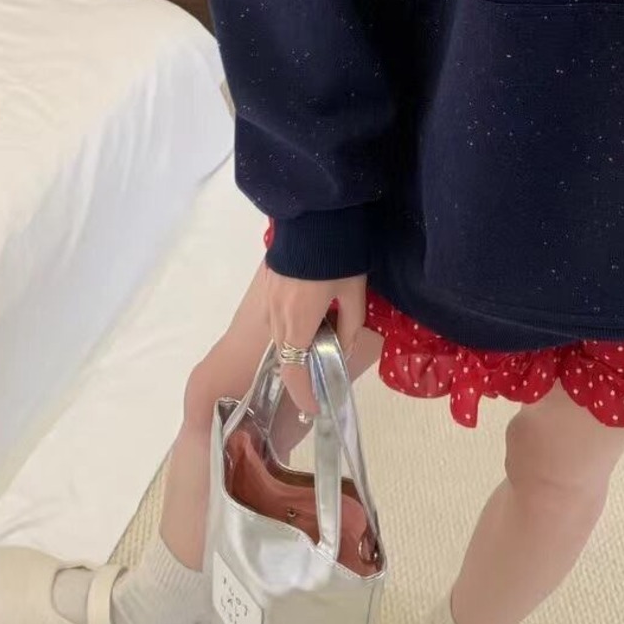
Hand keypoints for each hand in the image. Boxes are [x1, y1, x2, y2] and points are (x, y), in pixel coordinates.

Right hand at [265, 269, 366, 416]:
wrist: (314, 217)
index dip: (303, 393)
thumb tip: (343, 348)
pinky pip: (277, 320)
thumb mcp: (354, 293)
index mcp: (299, 322)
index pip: (293, 371)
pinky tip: (309, 325)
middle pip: (284, 357)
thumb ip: (350, 326)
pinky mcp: (269, 287)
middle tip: (319, 384)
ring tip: (318, 353)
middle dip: (300, 376)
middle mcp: (277, 316)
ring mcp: (269, 301)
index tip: (315, 406)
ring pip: (279, 338)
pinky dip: (291, 331)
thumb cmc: (338, 256)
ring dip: (296, 351)